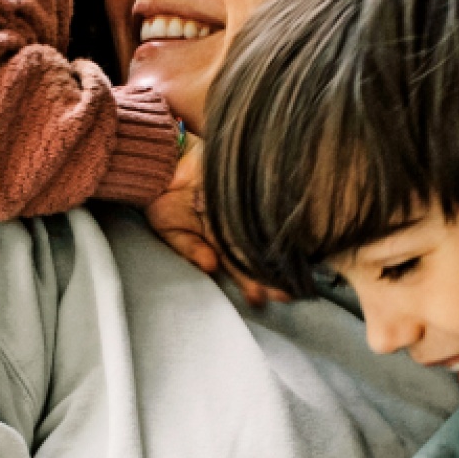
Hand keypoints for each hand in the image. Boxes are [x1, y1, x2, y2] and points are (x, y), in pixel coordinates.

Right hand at [145, 134, 289, 306]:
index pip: (235, 266)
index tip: (259, 298)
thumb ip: (189, 249)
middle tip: (286, 294)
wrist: (166, 159)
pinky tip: (295, 232)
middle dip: (270, 274)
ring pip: (263, 233)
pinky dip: (277, 217)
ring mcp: (241, 209)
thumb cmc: (163, 196)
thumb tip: (210, 267)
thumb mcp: (169, 229)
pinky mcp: (249, 188)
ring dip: (278, 252)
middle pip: (256, 254)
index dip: (248, 282)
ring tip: (293, 272)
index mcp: (214, 241)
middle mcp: (232, 228)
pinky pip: (264, 204)